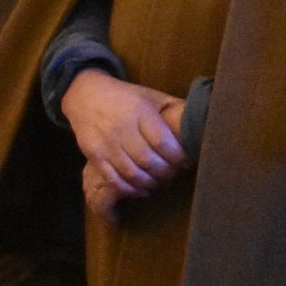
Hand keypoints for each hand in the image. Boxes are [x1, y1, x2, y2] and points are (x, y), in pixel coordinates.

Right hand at [62, 68, 187, 214]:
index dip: (176, 157)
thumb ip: (173, 108)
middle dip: (165, 173)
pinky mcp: (94, 156)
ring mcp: (107, 144)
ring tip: (159, 182)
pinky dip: (131, 189)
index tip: (184, 161)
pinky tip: (142, 188)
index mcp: (140, 111)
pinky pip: (114, 180)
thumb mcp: (151, 96)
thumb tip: (199, 121)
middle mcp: (123, 128)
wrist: (87, 95)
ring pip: (132, 173)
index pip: (162, 142)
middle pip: (148, 161)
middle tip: (173, 175)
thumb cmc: (126, 97)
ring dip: (150, 183)